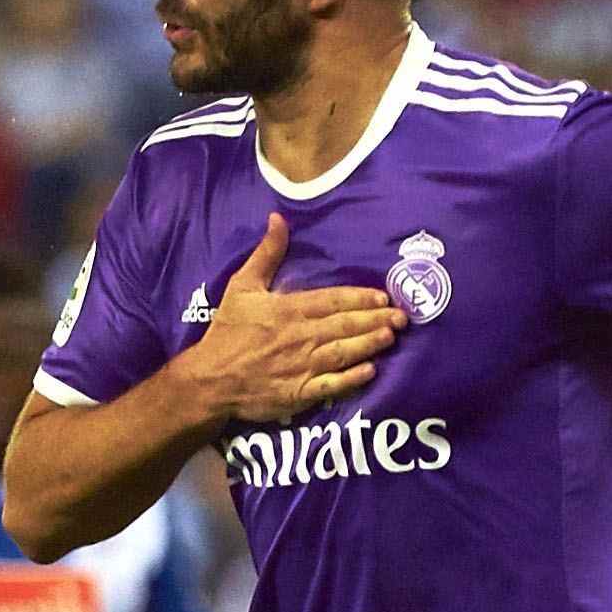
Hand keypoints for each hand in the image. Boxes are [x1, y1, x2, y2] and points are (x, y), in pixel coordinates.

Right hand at [182, 214, 406, 427]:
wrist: (210, 380)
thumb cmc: (227, 332)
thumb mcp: (241, 286)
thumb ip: (266, 254)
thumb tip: (278, 219)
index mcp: (289, 309)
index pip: (332, 300)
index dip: (360, 298)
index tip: (383, 296)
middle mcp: (300, 336)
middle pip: (345, 325)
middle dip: (376, 320)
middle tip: (402, 317)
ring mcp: (301, 367)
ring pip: (344, 352)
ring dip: (370, 344)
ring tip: (391, 336)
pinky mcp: (299, 393)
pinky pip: (332, 385)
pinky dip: (352, 378)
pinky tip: (371, 370)